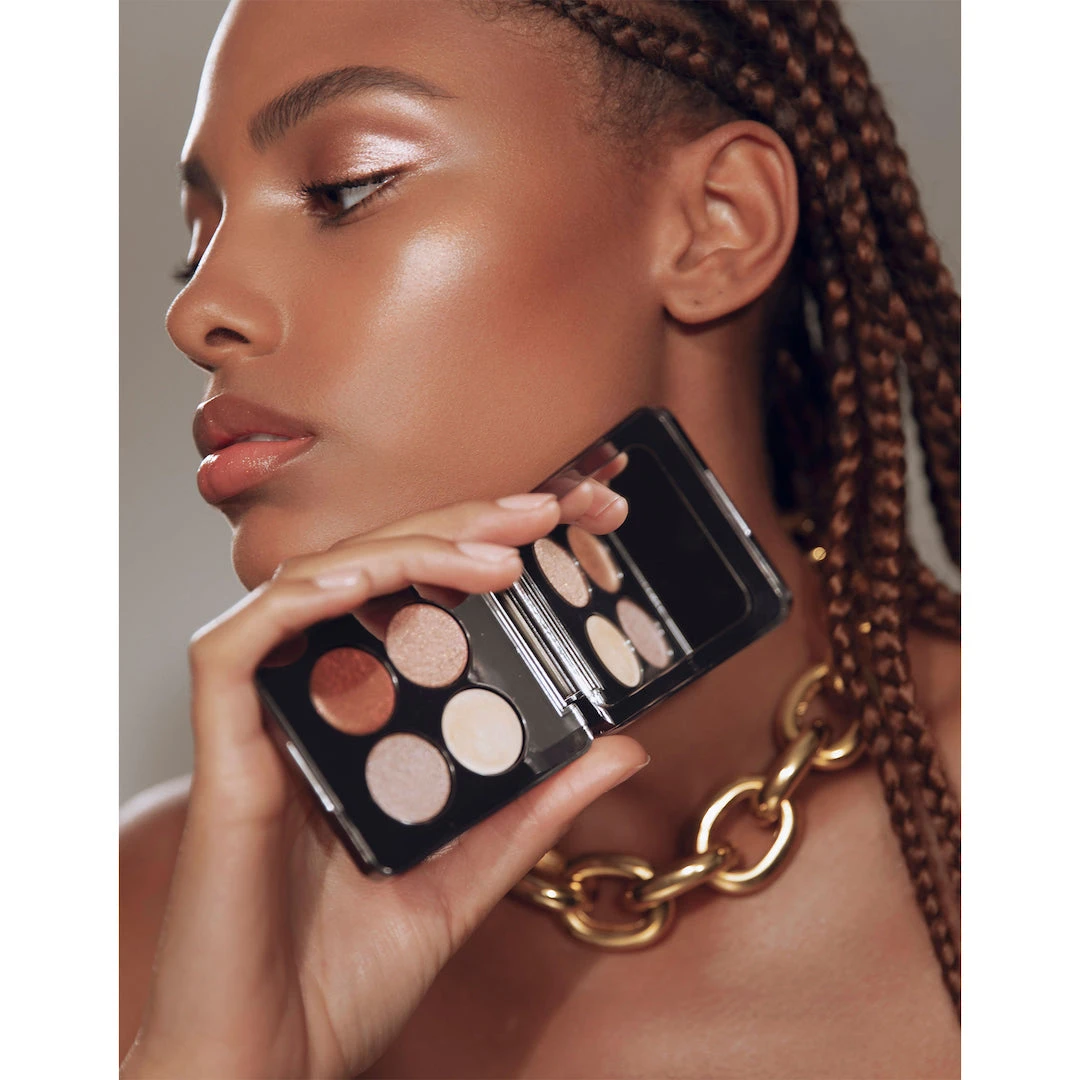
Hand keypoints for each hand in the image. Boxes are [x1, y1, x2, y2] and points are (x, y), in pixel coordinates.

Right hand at [121, 483, 646, 1078]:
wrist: (271, 1070)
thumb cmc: (348, 975)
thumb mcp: (469, 872)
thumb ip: (536, 805)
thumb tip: (621, 746)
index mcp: (360, 720)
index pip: (417, 600)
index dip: (481, 546)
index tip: (566, 524)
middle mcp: (308, 703)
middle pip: (376, 572)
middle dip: (462, 524)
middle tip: (549, 507)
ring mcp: (262, 720)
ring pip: (316, 585)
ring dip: (406, 550)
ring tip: (499, 551)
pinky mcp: (221, 753)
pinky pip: (239, 645)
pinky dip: (306, 601)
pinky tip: (373, 581)